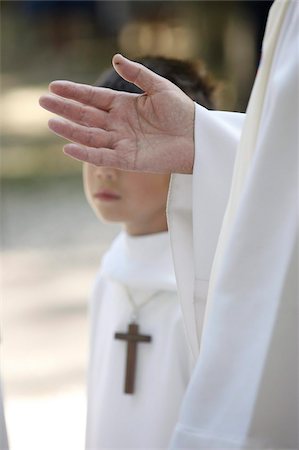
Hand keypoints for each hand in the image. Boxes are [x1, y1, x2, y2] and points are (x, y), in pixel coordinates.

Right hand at [39, 54, 194, 173]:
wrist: (198, 138)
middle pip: (86, 116)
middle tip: (43, 101)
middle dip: (65, 108)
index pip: (93, 98)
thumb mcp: (160, 87)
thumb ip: (137, 74)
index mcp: (124, 105)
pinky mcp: (128, 160)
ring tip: (51, 122)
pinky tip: (69, 147)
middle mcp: (119, 124)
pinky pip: (102, 157)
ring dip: (70, 130)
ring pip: (90, 136)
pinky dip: (86, 153)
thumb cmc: (182, 111)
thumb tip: (115, 58)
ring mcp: (122, 143)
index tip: (55, 86)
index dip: (75, 92)